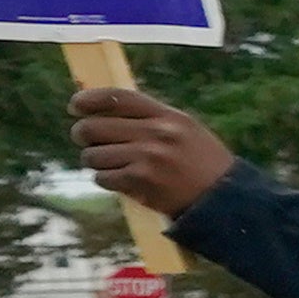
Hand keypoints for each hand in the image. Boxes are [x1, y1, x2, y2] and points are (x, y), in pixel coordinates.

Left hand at [67, 83, 228, 219]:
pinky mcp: (141, 182)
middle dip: (83, 134)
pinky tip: (119, 180)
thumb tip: (104, 111)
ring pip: (93, 155)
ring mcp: (148, 158)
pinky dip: (105, 180)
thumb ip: (150, 118)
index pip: (119, 98)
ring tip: (109, 165)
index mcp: (167, 116)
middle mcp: (157, 134)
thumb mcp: (184, 129)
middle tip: (86, 140)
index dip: (90, 99)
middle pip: (95, 126)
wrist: (223, 199)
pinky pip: (103, 177)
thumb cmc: (201, 163)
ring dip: (95, 161)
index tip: (75, 105)